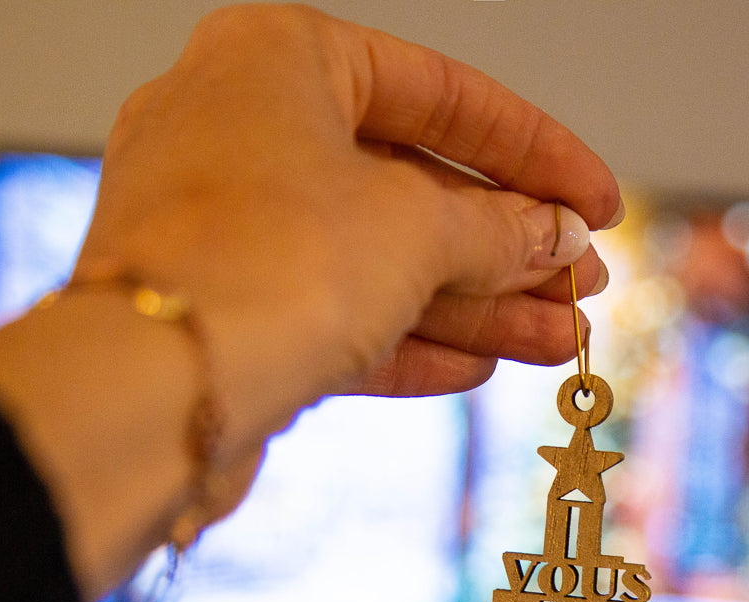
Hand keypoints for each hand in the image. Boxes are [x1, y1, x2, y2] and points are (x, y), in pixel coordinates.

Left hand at [77, 3, 620, 453]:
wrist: (154, 393)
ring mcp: (228, 229)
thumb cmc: (265, 267)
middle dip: (507, 247)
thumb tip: (556, 238)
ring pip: (377, 262)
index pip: (441, 94)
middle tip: (579, 286)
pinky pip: (334, 314)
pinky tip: (478, 367)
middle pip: (410, 189)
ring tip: (555, 340)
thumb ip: (497, 230)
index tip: (595, 202)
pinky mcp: (228, 312)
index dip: (535, 152)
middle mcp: (242, 134)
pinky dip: (408, 342)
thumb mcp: (415, 230)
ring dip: (473, 306)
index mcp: (279, 62)